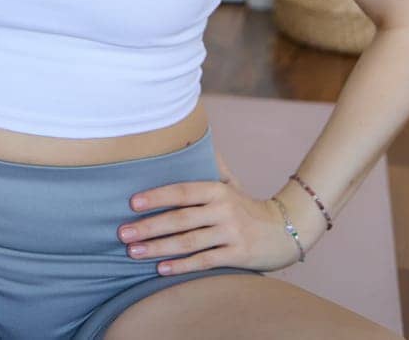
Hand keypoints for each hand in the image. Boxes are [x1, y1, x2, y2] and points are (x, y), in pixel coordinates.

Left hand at [116, 146, 305, 275]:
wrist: (285, 230)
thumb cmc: (246, 208)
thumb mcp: (230, 185)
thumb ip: (209, 168)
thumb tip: (187, 138)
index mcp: (217, 189)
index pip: (181, 191)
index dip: (156, 197)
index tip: (132, 203)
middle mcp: (223, 209)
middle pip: (180, 219)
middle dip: (148, 226)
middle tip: (122, 233)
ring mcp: (231, 232)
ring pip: (188, 242)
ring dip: (158, 248)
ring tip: (134, 252)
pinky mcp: (238, 255)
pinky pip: (204, 261)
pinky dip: (181, 266)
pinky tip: (160, 269)